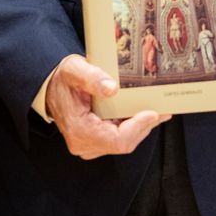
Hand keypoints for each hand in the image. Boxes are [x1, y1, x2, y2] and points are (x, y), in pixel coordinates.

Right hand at [45, 54, 169, 159]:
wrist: (51, 86)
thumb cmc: (62, 78)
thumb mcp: (74, 70)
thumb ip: (91, 77)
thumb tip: (112, 88)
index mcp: (80, 131)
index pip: (117, 141)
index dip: (138, 128)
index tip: (153, 112)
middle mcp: (85, 144)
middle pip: (124, 142)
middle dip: (145, 126)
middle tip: (164, 108)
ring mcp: (90, 144)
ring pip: (125, 141)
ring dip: (142, 126)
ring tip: (158, 108)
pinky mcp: (96, 141)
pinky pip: (120, 137)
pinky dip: (133, 125)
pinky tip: (144, 111)